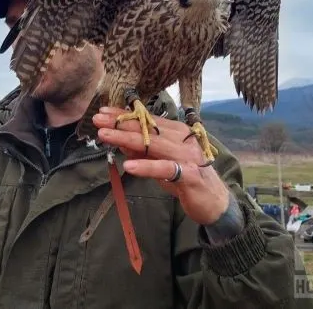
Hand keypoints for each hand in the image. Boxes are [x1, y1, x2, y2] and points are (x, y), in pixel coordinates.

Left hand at [93, 106, 228, 225]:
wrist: (215, 201)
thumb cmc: (187, 178)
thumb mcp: (161, 161)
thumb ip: (144, 150)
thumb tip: (120, 140)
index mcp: (177, 132)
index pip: (147, 119)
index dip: (125, 115)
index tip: (104, 110)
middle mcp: (182, 139)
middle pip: (147, 128)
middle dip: (120, 123)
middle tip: (97, 119)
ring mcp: (187, 155)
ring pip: (153, 144)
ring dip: (126, 138)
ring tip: (105, 135)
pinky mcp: (190, 175)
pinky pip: (165, 169)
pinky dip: (146, 166)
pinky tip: (128, 165)